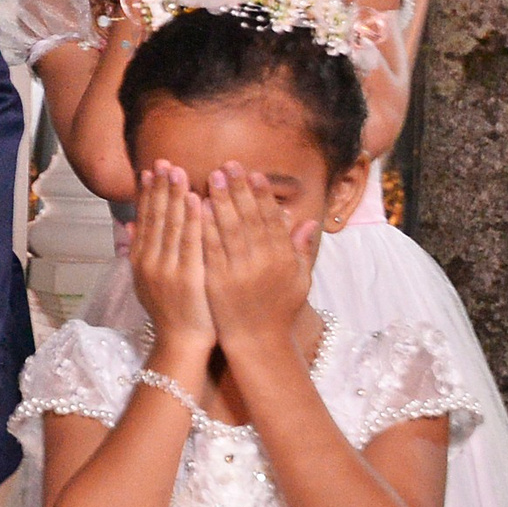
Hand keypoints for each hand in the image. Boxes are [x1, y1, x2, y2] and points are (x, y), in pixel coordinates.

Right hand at [129, 161, 211, 354]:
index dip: (146, 193)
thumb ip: (139, 251)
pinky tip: (196, 199)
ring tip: (178, 170)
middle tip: (164, 161)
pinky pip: (190, 242)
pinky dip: (192, 219)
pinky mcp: (188, 276)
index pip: (143, 220)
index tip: (150, 170)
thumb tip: (126, 225)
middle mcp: (149, 261)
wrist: (181, 342)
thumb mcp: (147, 281)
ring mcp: (167, 268)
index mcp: (140, 260)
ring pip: (170, 225)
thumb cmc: (171, 311)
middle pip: (155, 217)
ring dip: (174, 195)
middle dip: (160, 187)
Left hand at [198, 164, 313, 353]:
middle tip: (228, 165)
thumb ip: (299, 250)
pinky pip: (211, 248)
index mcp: (284, 259)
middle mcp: (264, 262)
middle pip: (249, 217)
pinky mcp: (218, 281)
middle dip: (239, 189)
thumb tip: (308, 222)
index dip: (262, 195)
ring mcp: (240, 271)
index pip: (271, 219)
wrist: (258, 342)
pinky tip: (199, 207)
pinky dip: (205, 225)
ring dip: (221, 200)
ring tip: (212, 177)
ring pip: (230, 228)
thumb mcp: (298, 280)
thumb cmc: (278, 310)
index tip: (253, 174)